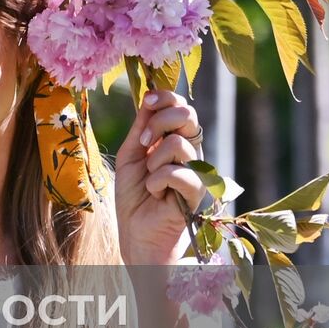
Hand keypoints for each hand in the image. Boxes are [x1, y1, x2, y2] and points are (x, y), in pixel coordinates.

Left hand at [114, 90, 209, 266]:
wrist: (135, 231)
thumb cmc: (133, 194)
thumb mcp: (131, 154)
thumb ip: (140, 128)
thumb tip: (148, 97)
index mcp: (176, 140)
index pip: (181, 106)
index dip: (166, 98)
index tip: (148, 101)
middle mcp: (192, 152)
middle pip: (187, 115)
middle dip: (159, 122)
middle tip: (144, 143)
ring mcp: (197, 170)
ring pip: (177, 143)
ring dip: (153, 160)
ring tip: (150, 178)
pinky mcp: (197, 192)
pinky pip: (177, 172)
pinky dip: (157, 181)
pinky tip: (155, 193)